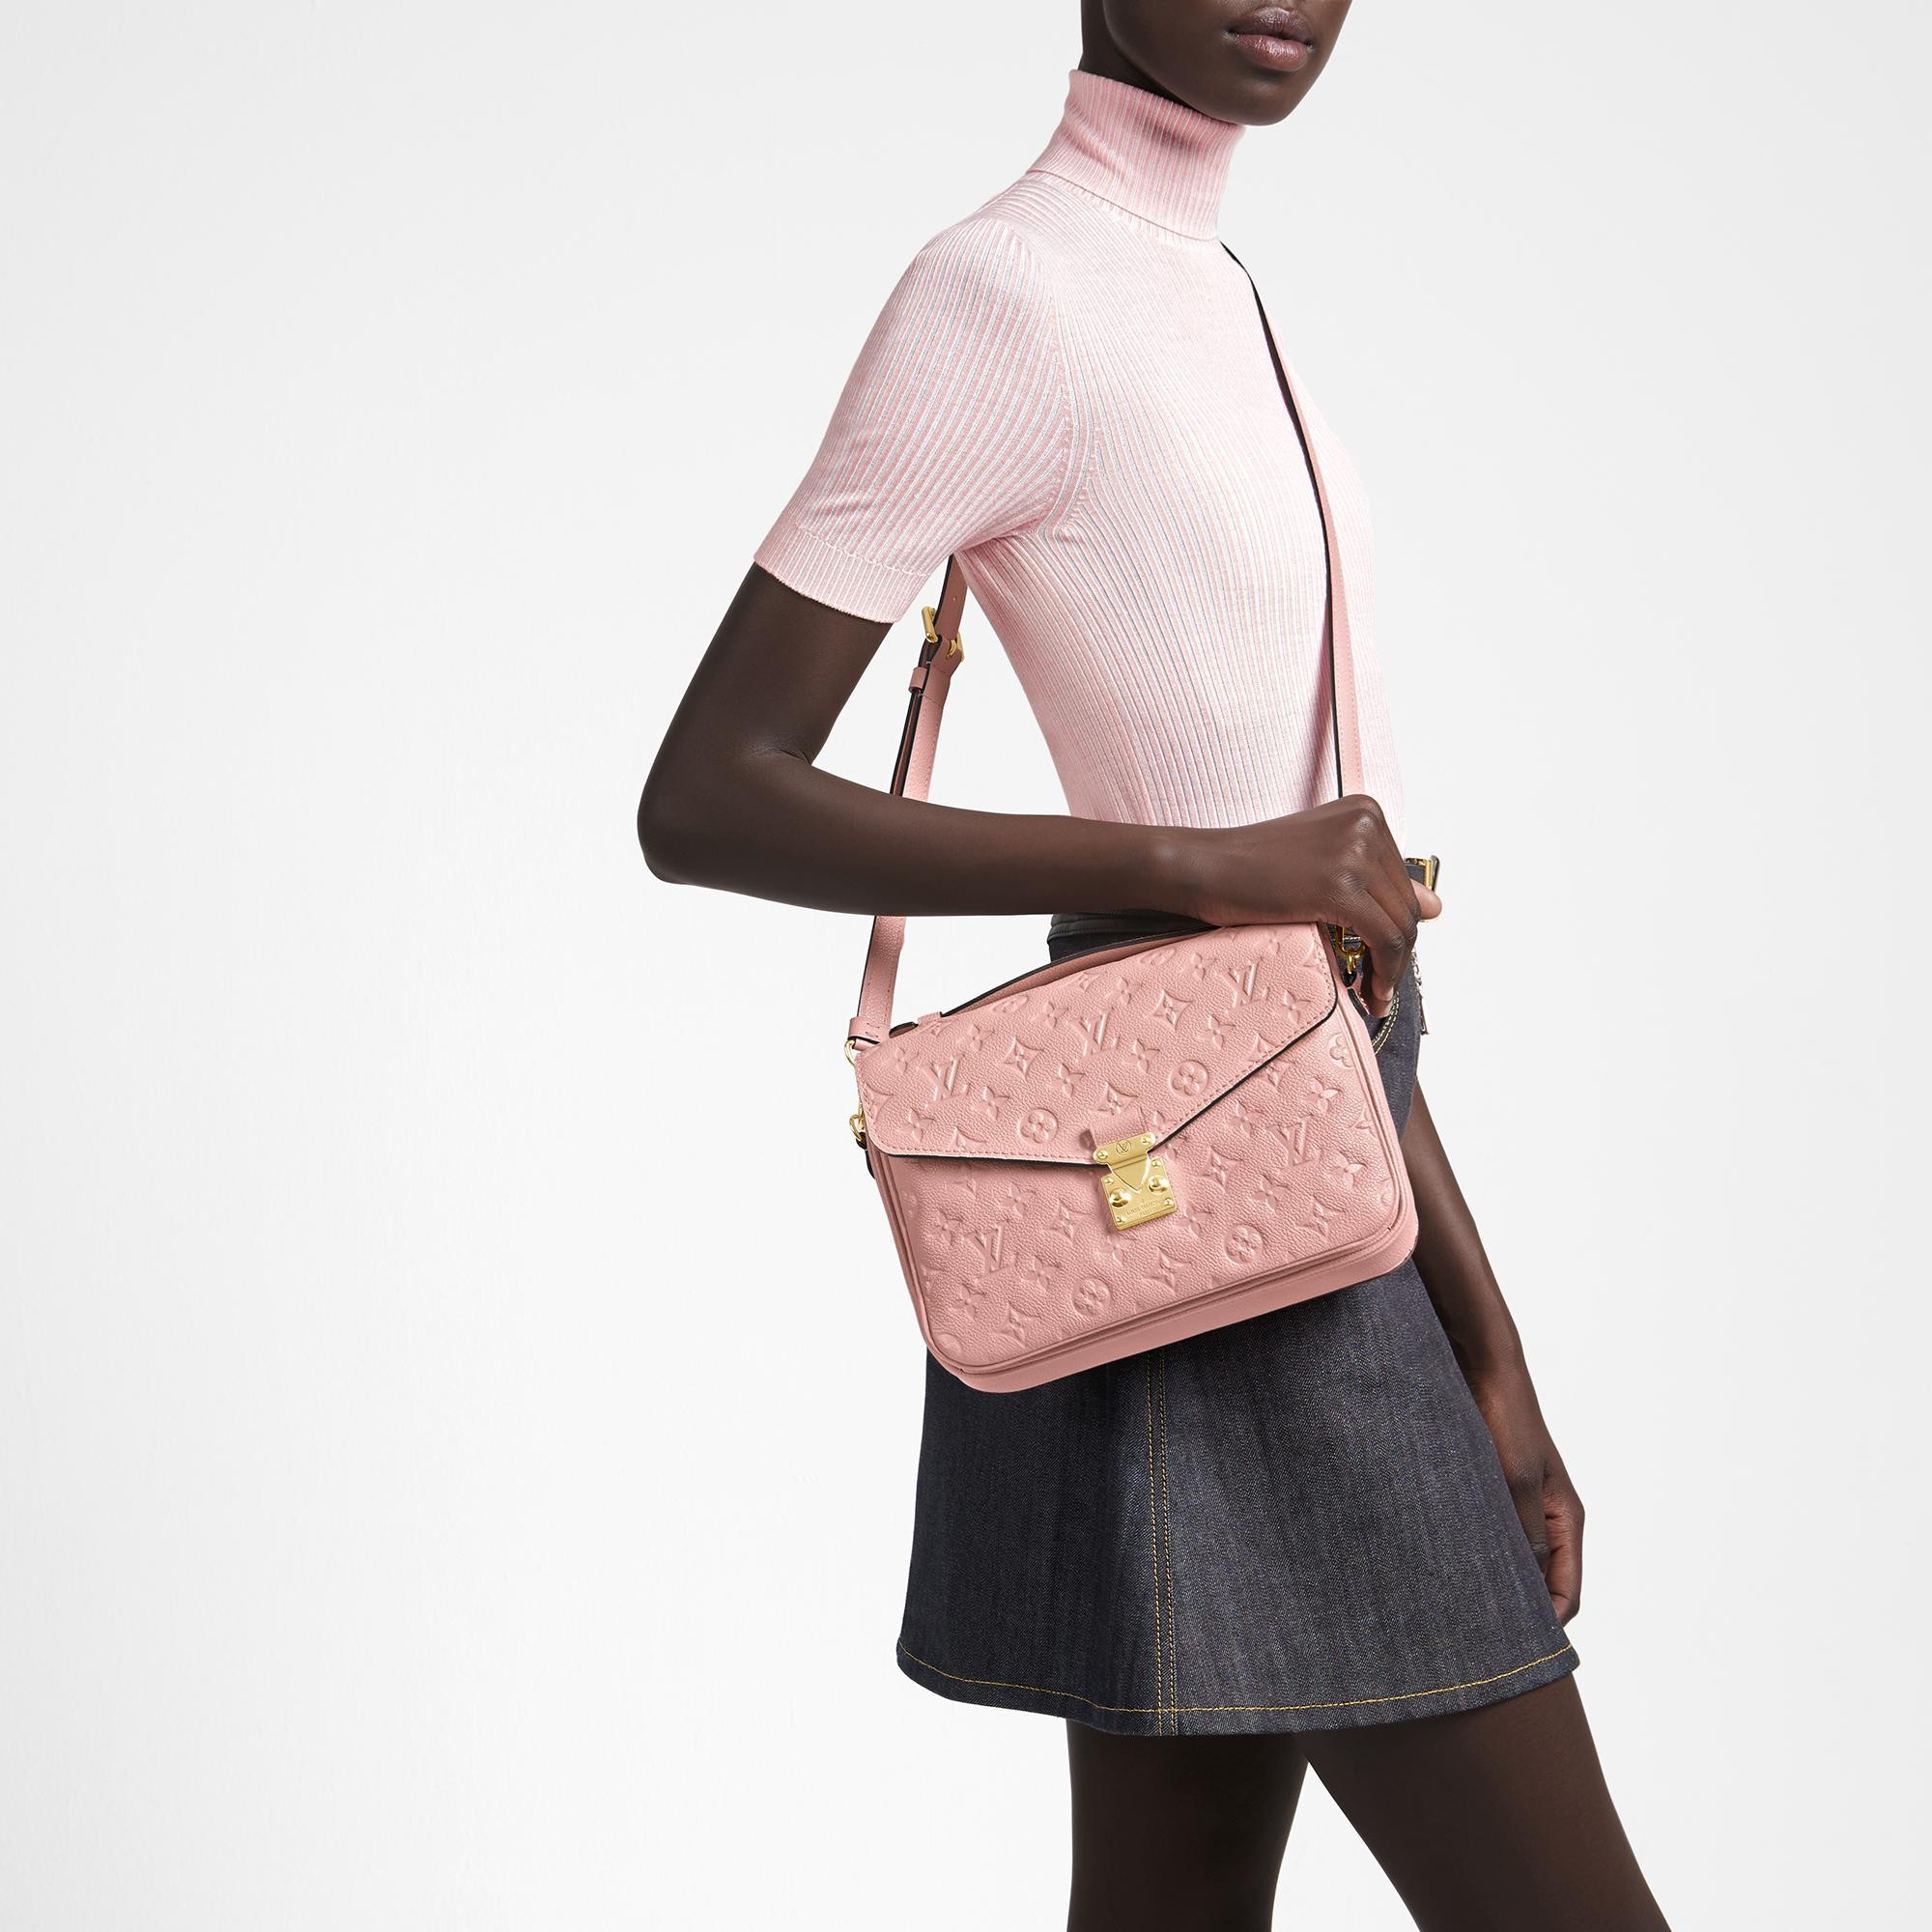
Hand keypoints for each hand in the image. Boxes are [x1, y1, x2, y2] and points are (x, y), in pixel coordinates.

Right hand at [1174, 795, 1441, 1016]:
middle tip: (1377, 986)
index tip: (1381, 960)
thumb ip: (1376, 882)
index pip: (1403, 882)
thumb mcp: (1321, 866)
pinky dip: (1384, 973)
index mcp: (1366, 812)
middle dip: (1396, 953)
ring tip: (1374, 994)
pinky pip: (1384, 939)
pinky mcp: (1341, 885)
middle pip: (1406, 904)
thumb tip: (1436, 906)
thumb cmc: (1249, 871)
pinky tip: (1369, 992)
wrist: (1202, 868)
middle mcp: (1367, 824)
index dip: (1396, 927)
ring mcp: (1355, 851)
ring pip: (1401, 926)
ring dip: (1392, 969)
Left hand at [1467, 1360, 1584, 1623]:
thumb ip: (1523, 1535)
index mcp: (1564, 1518)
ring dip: (1491, 1584)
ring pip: (1511, 1561)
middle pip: (1541, 1583)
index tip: (1516, 1654)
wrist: (1481, 1366)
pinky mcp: (1489, 1491)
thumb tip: (1523, 1589)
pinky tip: (1442, 1568)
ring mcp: (1518, 1504)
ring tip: (1457, 1612)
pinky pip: (1488, 1537)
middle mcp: (1546, 1517)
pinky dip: (1473, 1555)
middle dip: (1517, 1613)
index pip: (1567, 1593)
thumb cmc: (1504, 1419)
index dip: (1547, 1627)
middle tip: (1480, 1642)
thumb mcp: (1516, 1481)